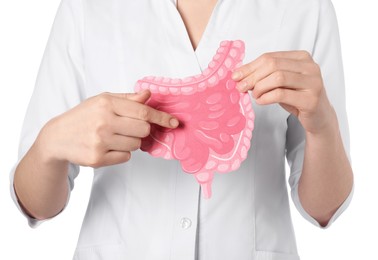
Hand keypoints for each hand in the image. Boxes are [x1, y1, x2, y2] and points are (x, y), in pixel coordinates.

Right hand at [37, 90, 178, 167]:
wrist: (57, 137)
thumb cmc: (83, 116)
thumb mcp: (102, 100)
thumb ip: (127, 99)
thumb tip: (148, 95)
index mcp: (106, 104)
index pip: (143, 111)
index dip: (161, 117)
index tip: (174, 122)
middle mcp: (104, 122)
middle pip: (144, 130)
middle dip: (141, 130)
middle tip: (128, 128)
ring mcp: (100, 142)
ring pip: (136, 145)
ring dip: (131, 141)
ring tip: (113, 136)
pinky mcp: (98, 159)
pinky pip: (126, 157)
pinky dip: (121, 152)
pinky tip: (107, 146)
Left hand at [232, 51, 334, 133]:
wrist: (318, 117)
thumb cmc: (296, 97)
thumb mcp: (280, 83)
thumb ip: (264, 75)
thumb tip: (239, 74)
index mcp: (302, 57)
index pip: (270, 57)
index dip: (250, 66)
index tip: (236, 76)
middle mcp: (310, 67)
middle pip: (273, 65)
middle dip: (253, 76)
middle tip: (241, 87)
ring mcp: (313, 82)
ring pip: (278, 78)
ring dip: (260, 87)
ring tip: (254, 95)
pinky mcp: (311, 99)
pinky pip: (282, 94)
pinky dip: (266, 97)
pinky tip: (261, 101)